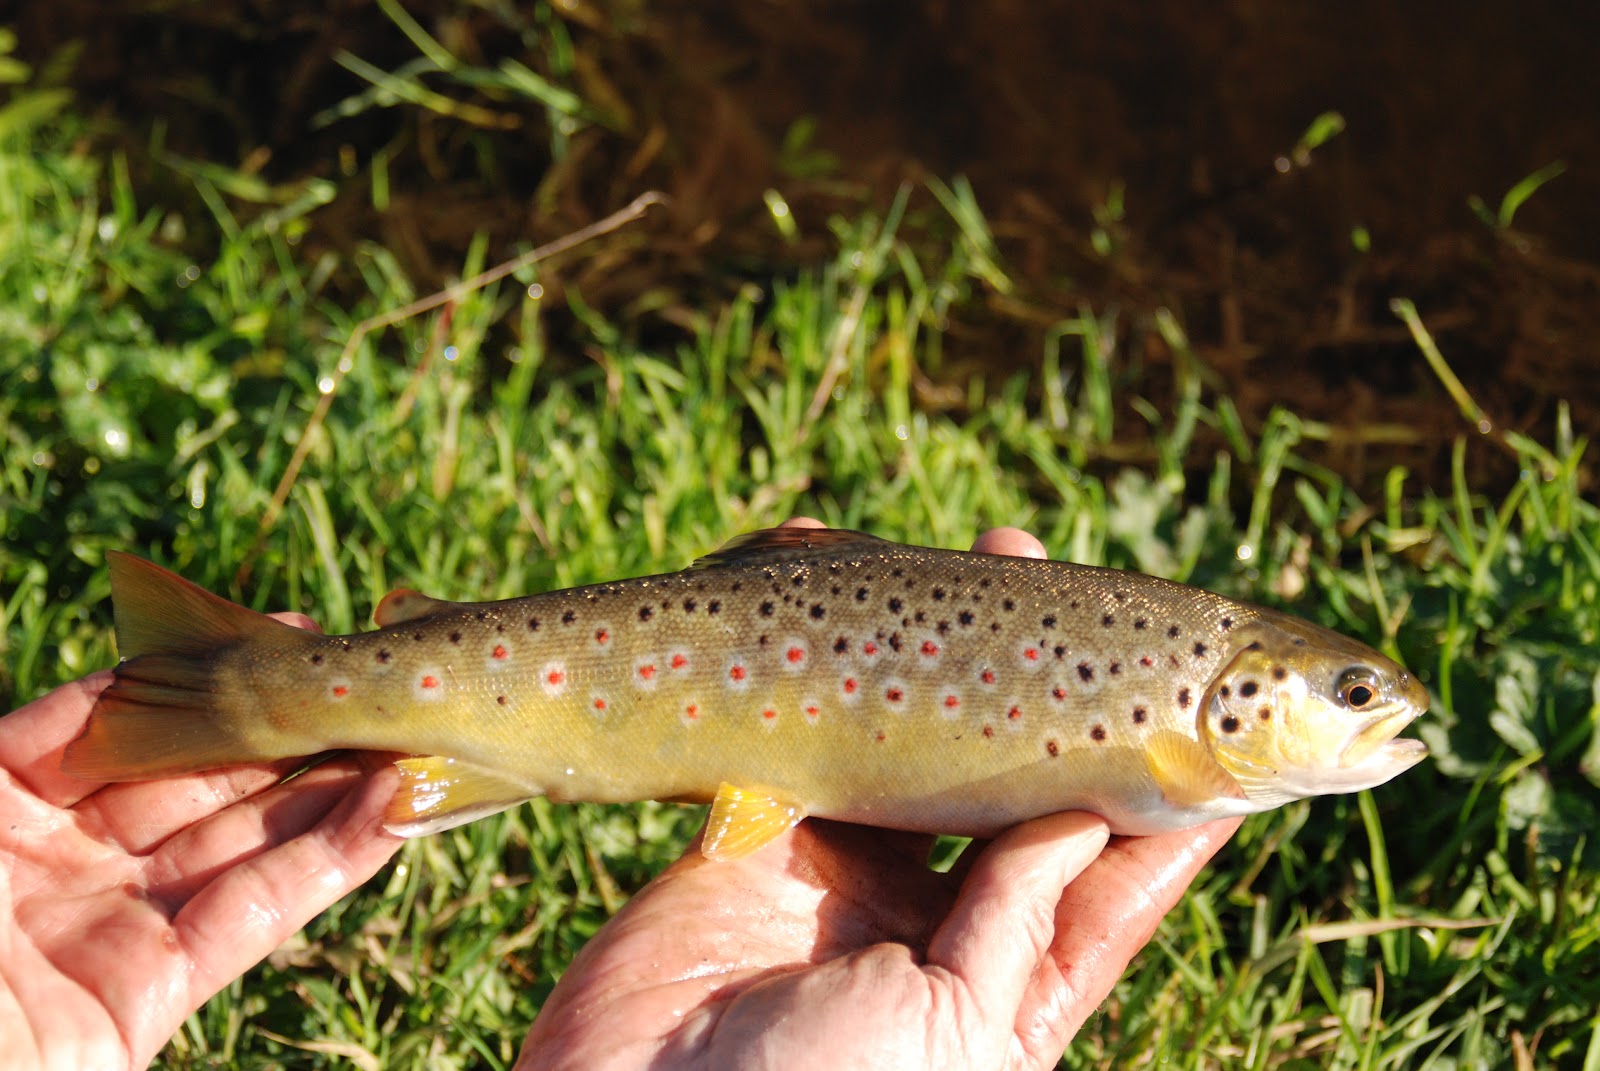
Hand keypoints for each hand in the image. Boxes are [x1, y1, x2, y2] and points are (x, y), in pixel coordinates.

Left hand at [0, 612, 402, 1070]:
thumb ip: (52, 742)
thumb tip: (131, 676)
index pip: (118, 715)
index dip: (205, 670)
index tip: (287, 631)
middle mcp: (60, 853)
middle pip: (195, 772)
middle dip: (285, 725)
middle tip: (375, 680)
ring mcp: (110, 922)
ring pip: (239, 836)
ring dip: (328, 786)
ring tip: (410, 733)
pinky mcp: (152, 995)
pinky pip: (251, 915)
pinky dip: (326, 863)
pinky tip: (390, 812)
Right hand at [518, 521, 1241, 1069]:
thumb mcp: (958, 1036)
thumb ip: (1016, 930)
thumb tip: (1079, 822)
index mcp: (1005, 997)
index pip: (1104, 888)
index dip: (1153, 803)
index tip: (1192, 715)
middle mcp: (935, 931)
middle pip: (1012, 795)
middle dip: (1045, 704)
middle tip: (1063, 603)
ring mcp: (847, 880)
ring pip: (919, 752)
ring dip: (950, 671)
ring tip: (989, 572)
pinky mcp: (763, 838)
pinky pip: (816, 746)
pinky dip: (839, 683)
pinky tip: (865, 619)